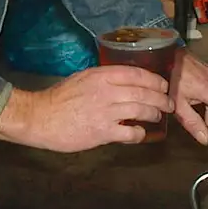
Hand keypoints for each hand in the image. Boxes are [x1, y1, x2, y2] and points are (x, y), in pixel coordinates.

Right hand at [0, 66, 173, 152]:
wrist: (39, 118)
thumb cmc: (58, 99)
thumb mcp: (81, 79)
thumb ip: (103, 80)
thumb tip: (123, 84)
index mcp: (101, 75)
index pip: (137, 74)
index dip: (154, 80)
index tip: (163, 85)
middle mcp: (107, 91)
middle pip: (144, 93)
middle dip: (161, 99)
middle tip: (168, 104)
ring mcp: (106, 112)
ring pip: (141, 111)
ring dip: (154, 114)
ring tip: (157, 117)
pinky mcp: (102, 132)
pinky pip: (131, 133)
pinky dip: (139, 134)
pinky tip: (140, 134)